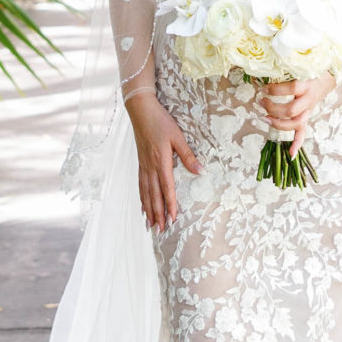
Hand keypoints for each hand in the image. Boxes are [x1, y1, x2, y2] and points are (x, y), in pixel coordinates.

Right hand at [128, 94, 199, 231]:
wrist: (140, 111)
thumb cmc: (161, 122)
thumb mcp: (178, 136)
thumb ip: (188, 155)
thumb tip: (201, 172)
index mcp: (161, 161)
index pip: (167, 188)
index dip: (170, 204)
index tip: (173, 219)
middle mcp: (150, 166)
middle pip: (154, 195)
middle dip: (158, 213)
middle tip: (160, 230)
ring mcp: (143, 165)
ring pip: (146, 192)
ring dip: (149, 210)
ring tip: (151, 225)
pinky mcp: (140, 162)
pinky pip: (140, 184)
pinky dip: (142, 198)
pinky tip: (143, 206)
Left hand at [259, 72, 335, 156]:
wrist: (328, 76)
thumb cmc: (311, 69)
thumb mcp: (300, 66)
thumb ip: (285, 68)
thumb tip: (262, 71)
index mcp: (307, 85)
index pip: (292, 89)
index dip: (276, 89)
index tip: (263, 87)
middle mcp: (308, 99)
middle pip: (291, 110)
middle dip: (273, 109)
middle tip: (261, 101)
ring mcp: (308, 110)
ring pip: (296, 123)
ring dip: (279, 124)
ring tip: (265, 118)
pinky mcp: (307, 116)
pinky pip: (303, 133)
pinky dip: (297, 144)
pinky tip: (291, 155)